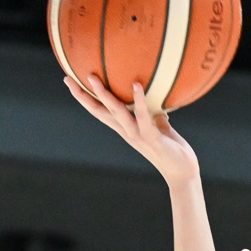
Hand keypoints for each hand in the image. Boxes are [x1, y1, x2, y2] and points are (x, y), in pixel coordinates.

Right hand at [66, 73, 199, 185]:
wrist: (182, 173)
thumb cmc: (171, 149)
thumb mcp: (159, 126)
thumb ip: (153, 114)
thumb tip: (155, 99)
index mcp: (125, 128)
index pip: (100, 111)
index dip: (84, 98)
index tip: (70, 82)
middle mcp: (126, 132)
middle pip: (99, 111)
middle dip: (83, 96)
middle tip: (69, 79)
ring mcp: (137, 135)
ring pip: (115, 113)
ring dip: (104, 95)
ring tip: (93, 78)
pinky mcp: (151, 138)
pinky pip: (142, 117)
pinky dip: (139, 100)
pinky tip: (136, 84)